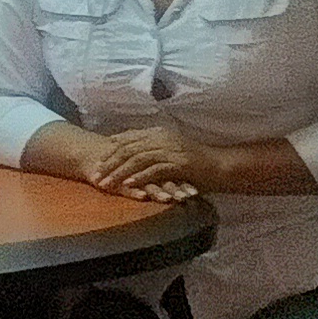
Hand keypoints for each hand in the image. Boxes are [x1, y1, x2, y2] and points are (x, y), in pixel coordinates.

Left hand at [85, 130, 208, 200]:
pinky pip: (154, 170)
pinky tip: (129, 185)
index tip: (97, 161)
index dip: (111, 150)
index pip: (128, 138)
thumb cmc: (197, 163)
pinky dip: (140, 177)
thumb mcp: (172, 153)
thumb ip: (154, 151)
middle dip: (110, 162)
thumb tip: (134, 156)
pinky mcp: (179, 163)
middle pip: (129, 148)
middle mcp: (163, 138)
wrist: (222, 166)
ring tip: (106, 183)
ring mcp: (171, 150)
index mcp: (159, 133)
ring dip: (120, 172)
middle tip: (95, 175)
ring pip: (138, 159)